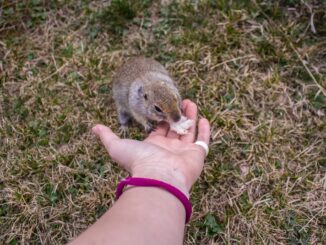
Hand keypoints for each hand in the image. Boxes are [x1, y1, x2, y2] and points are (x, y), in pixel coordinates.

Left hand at [92, 100, 209, 195]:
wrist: (159, 176)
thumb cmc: (138, 161)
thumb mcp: (117, 145)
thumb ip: (107, 136)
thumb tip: (94, 128)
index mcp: (153, 146)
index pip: (159, 129)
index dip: (161, 117)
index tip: (163, 105)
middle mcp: (169, 149)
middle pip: (174, 128)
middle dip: (176, 114)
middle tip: (178, 100)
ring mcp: (183, 152)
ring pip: (188, 131)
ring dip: (190, 116)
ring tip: (190, 102)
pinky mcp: (197, 154)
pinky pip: (203, 141)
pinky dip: (204, 130)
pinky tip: (204, 118)